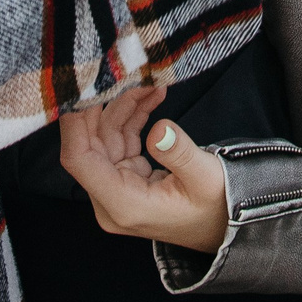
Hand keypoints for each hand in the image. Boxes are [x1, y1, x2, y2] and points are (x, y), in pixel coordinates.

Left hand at [59, 85, 229, 253]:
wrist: (227, 226)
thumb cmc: (217, 207)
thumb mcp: (204, 178)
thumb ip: (179, 153)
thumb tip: (158, 128)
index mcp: (123, 204)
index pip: (79, 160)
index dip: (74, 124)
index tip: (83, 89)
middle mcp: (113, 199)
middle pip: (90, 144)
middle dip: (106, 107)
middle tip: (125, 76)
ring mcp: (119, 188)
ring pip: (106, 138)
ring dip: (126, 108)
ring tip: (151, 86)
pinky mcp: (128, 178)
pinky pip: (122, 141)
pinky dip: (134, 118)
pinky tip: (151, 99)